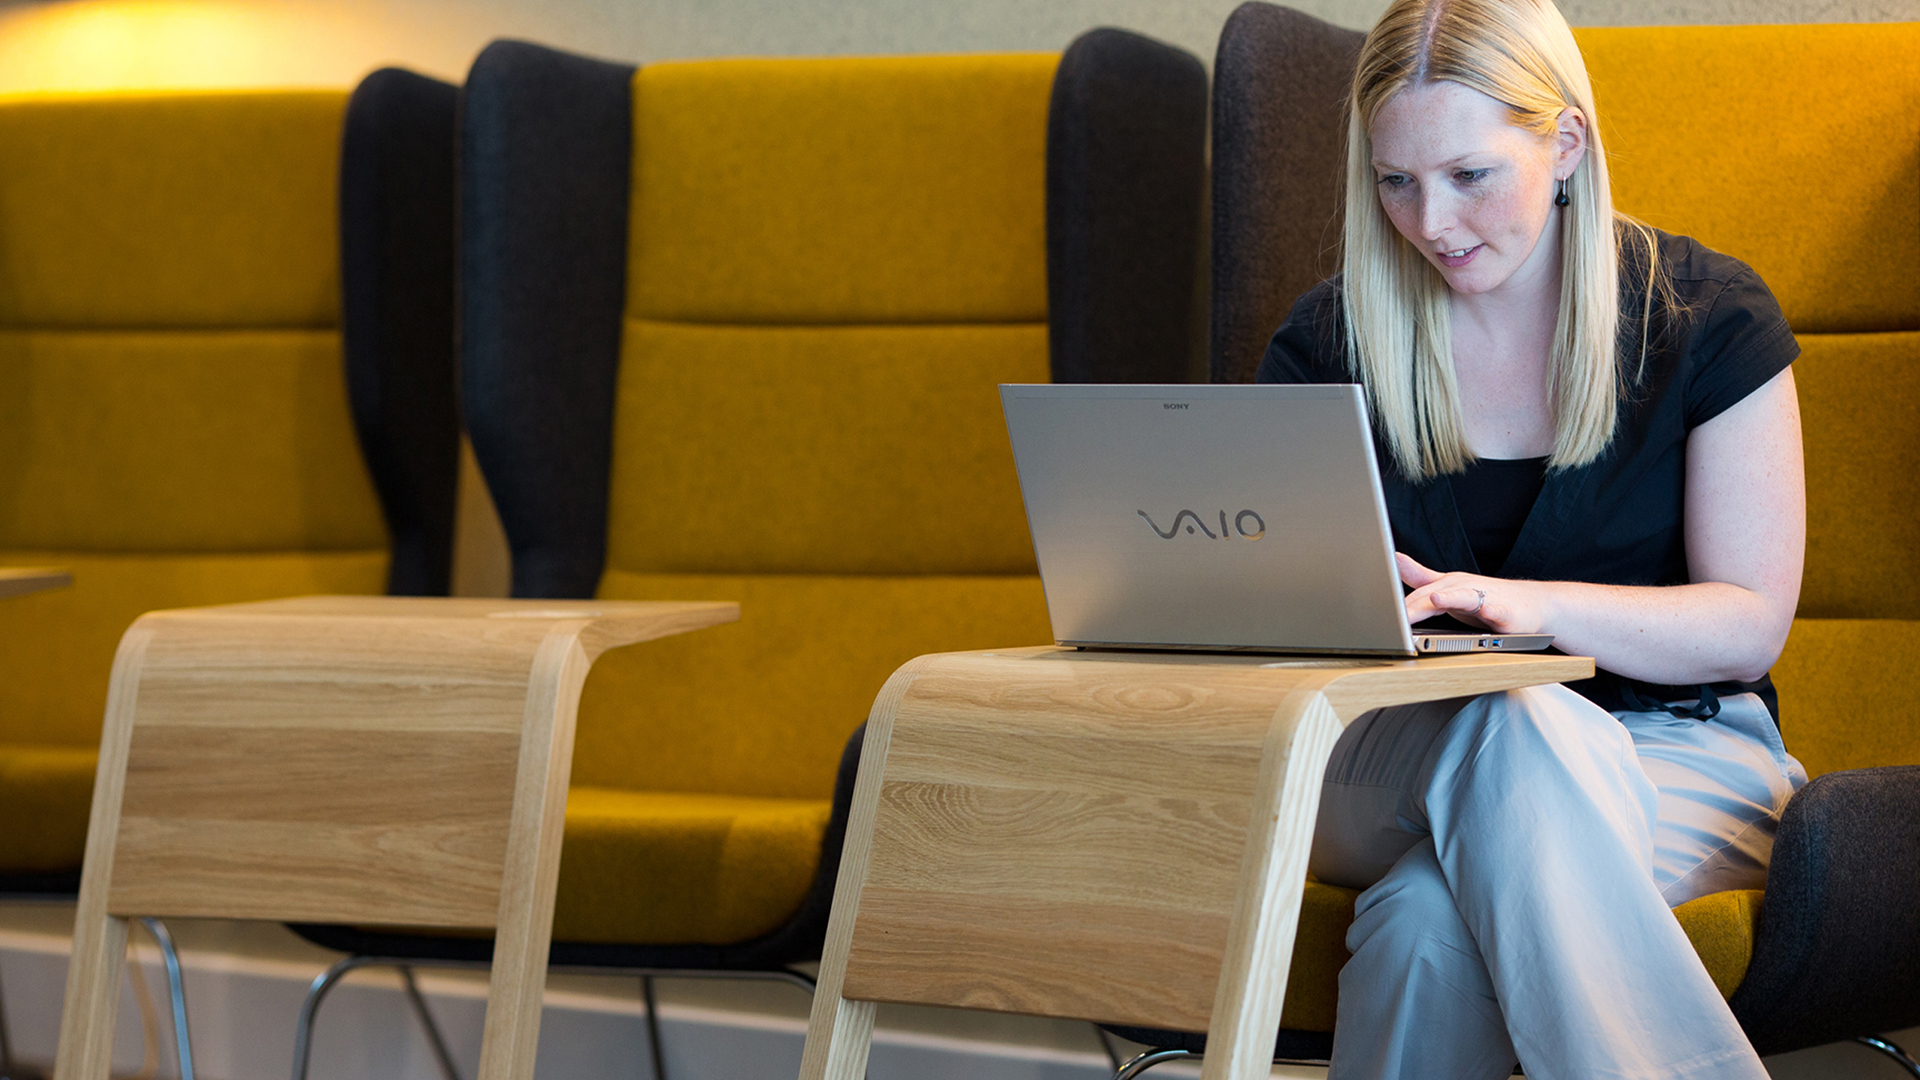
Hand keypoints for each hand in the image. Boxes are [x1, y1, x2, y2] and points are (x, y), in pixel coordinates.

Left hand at [1397, 553, 1543, 632]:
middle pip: (1433, 598)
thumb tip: (1394, 559)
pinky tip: (1486, 610)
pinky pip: (1497, 610)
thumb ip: (1421, 577)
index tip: (1375, 612)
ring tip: (1434, 599)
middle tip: (1393, 619)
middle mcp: (1462, 588)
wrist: (1532, 606)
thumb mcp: (1449, 589)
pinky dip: (1491, 609)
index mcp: (1446, 585)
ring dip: (1449, 598)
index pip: (1415, 597)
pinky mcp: (1506, 612)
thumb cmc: (1487, 599)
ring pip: (1463, 597)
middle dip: (1412, 608)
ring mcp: (1485, 598)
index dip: (1396, 606)